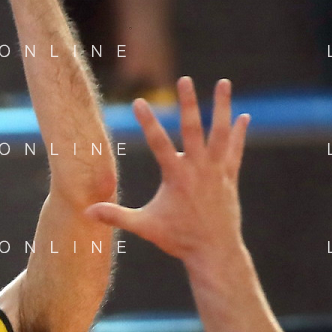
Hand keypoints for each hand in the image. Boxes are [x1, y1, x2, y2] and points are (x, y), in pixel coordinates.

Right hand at [86, 77, 249, 277]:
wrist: (214, 251)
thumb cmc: (178, 239)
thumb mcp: (145, 226)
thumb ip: (117, 216)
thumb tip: (87, 212)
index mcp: (176, 177)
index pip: (158, 143)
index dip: (147, 122)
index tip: (138, 102)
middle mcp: (199, 169)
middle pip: (193, 129)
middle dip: (188, 103)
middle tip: (185, 79)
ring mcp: (217, 171)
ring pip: (220, 133)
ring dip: (221, 107)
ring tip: (224, 82)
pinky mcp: (230, 177)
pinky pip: (235, 150)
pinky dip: (238, 133)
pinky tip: (243, 116)